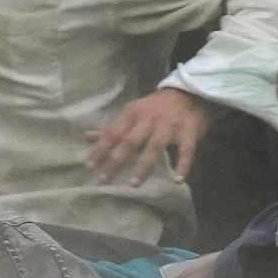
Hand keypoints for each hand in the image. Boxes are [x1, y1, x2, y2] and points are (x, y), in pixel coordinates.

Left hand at [85, 87, 213, 183]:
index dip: (100, 149)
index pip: (112, 133)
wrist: (190, 92)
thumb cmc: (155, 107)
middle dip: (116, 161)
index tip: (89, 166)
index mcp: (132, 113)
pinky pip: (186, 151)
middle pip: (130, 142)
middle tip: (104, 179)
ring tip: (133, 184)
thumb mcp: (132, 112)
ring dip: (143, 166)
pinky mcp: (189, 132)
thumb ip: (112, 128)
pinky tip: (177, 180)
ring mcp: (170, 125)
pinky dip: (183, 165)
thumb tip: (87, 137)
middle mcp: (149, 119)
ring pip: (154, 147)